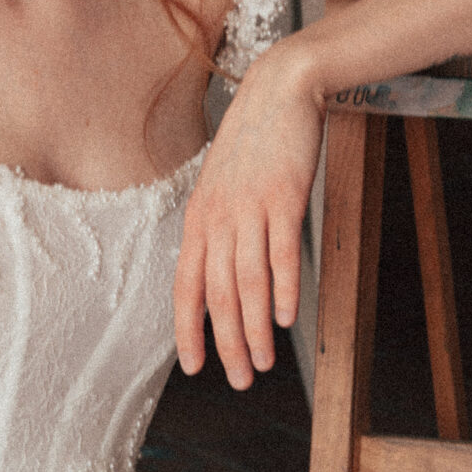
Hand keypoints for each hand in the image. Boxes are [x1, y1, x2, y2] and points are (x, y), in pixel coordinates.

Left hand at [174, 38, 325, 388]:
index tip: (195, 366)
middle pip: (217, 295)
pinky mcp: (282, 198)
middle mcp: (217, 218)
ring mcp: (249, 208)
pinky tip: (286, 318)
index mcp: (198, 219)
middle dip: (226, 344)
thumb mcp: (222, 186)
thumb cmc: (253, 142)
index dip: (188, 329)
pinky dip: (283, 289)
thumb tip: (222, 272)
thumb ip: (219, 227)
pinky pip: (279, 252)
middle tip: (240, 379)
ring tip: (264, 362)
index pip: (185, 286)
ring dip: (254, 329)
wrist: (279, 91)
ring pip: (247, 282)